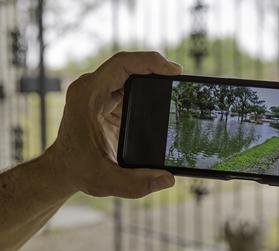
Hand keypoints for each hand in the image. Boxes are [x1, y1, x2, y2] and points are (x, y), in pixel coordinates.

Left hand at [50, 51, 181, 197]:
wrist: (63, 168)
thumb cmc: (78, 170)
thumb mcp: (105, 181)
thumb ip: (136, 184)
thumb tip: (168, 178)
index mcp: (88, 97)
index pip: (121, 65)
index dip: (149, 61)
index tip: (174, 70)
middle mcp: (91, 88)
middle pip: (128, 65)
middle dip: (155, 67)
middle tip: (179, 77)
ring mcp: (98, 91)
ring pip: (129, 72)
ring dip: (151, 74)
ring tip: (175, 84)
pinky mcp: (106, 98)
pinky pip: (128, 83)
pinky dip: (146, 85)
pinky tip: (161, 94)